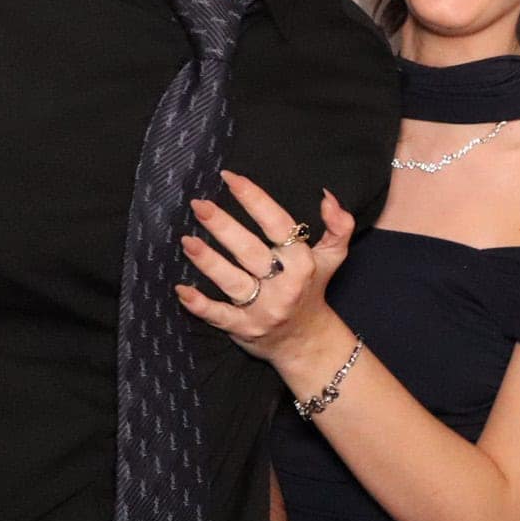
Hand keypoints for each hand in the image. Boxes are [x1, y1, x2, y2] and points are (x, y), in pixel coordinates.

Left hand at [176, 170, 351, 365]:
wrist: (306, 341)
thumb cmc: (312, 288)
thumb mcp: (332, 257)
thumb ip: (338, 225)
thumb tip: (327, 196)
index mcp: (304, 262)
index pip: (278, 225)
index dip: (255, 199)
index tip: (230, 178)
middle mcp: (285, 285)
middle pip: (250, 251)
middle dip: (223, 226)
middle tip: (199, 204)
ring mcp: (263, 309)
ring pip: (232, 282)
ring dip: (208, 261)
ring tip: (186, 240)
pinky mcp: (244, 329)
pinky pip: (219, 316)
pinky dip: (199, 305)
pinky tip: (181, 290)